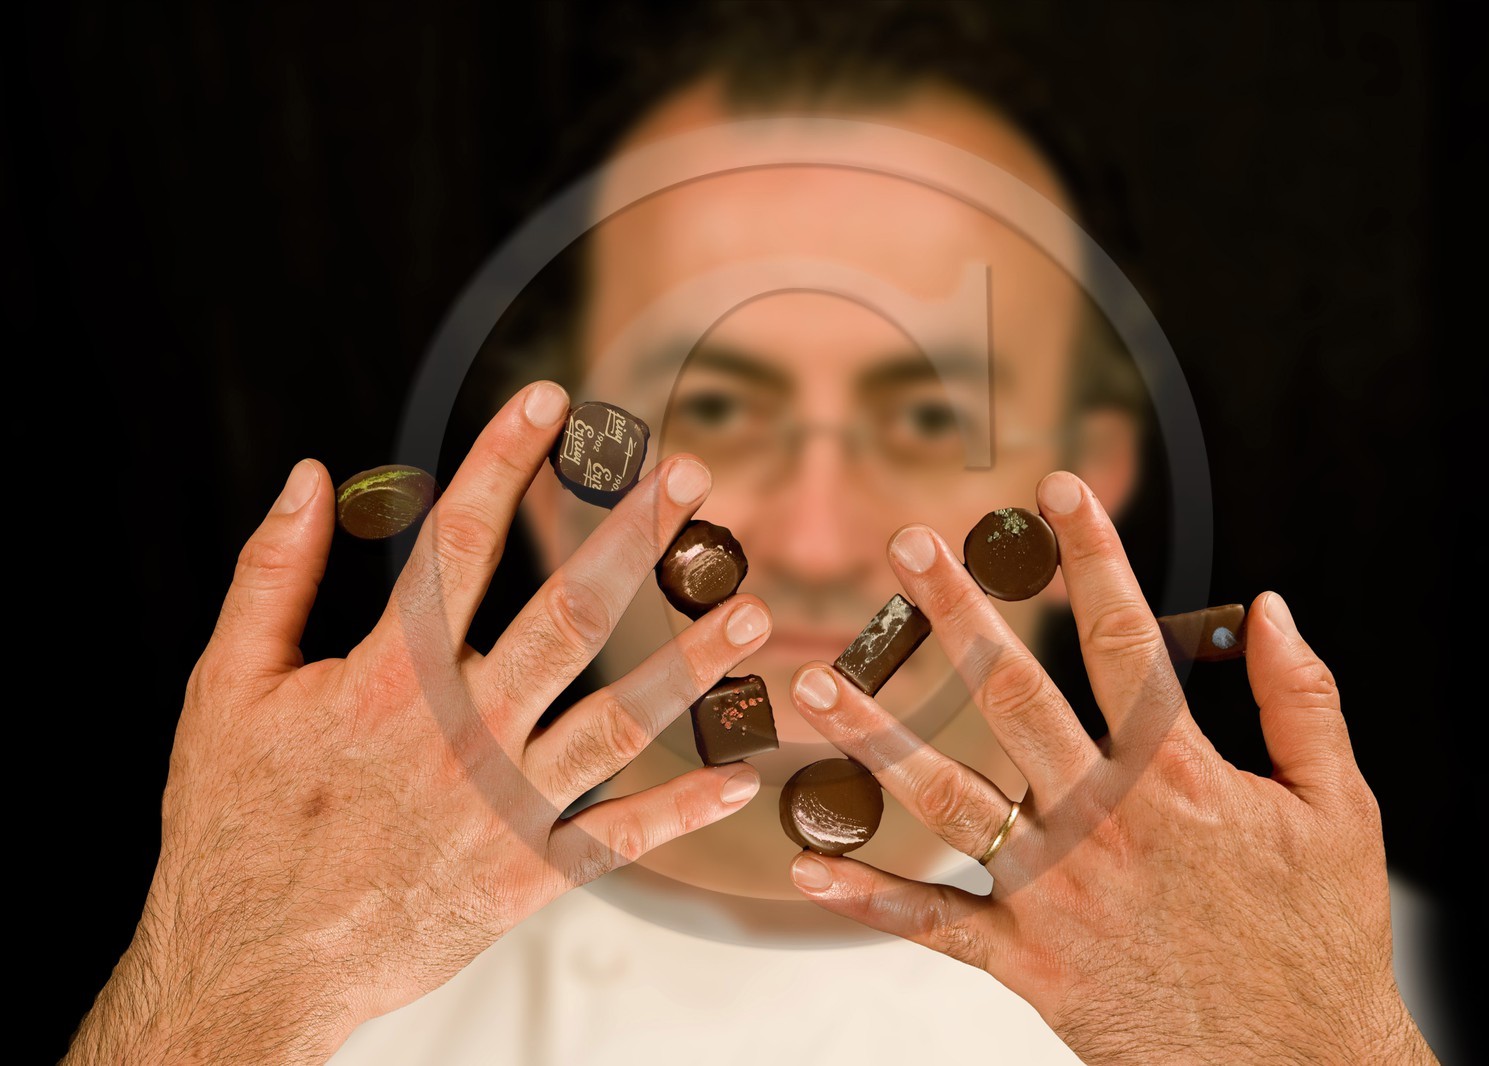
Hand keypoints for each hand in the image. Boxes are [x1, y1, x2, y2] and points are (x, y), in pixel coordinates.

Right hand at [65, 382, 769, 1064]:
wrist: (252, 965)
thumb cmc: (235, 827)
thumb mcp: (226, 688)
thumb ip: (271, 575)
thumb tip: (310, 477)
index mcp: (385, 680)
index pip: (460, 544)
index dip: (506, 462)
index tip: (551, 400)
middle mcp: (458, 733)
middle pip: (565, 617)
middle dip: (633, 540)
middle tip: (691, 481)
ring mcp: (500, 804)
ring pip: (615, 721)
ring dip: (688, 662)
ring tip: (751, 608)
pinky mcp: (525, 873)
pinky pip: (618, 838)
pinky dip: (680, 809)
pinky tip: (739, 773)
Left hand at [785, 471, 1436, 1063]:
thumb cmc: (1321, 943)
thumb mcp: (1342, 813)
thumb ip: (1304, 703)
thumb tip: (1273, 607)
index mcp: (1182, 782)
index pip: (1125, 642)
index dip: (1090, 558)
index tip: (1055, 492)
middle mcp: (1107, 826)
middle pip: (1017, 699)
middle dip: (960, 615)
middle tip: (911, 548)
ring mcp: (1060, 895)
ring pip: (952, 803)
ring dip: (879, 740)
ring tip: (819, 685)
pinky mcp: (1031, 962)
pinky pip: (937, 926)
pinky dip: (871, 897)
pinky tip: (807, 865)